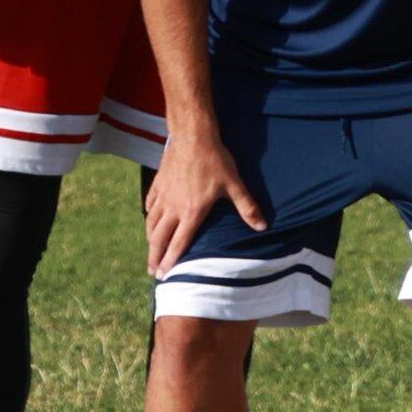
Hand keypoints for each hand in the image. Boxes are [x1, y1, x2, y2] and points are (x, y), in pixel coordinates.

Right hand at [143, 128, 268, 276]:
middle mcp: (173, 208)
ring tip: (150, 250)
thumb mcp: (234, 185)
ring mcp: (163, 196)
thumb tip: (262, 226)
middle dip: (155, 257)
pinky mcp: (158, 184)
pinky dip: (149, 215)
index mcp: (192, 212)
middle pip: (159, 238)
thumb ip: (247, 207)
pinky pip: (150, 204)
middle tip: (152, 271)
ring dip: (150, 239)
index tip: (164, 274)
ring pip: (151, 223)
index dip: (171, 260)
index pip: (179, 243)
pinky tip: (150, 218)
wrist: (193, 137)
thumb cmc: (215, 161)